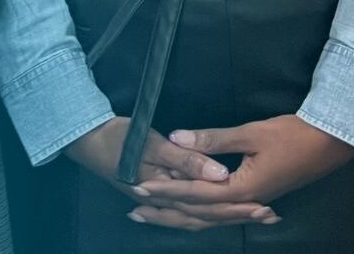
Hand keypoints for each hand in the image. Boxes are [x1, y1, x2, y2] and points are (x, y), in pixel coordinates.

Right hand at [63, 117, 272, 230]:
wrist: (84, 139)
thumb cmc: (117, 137)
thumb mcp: (152, 144)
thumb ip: (186, 160)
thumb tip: (219, 175)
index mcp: (168, 192)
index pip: (209, 204)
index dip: (238, 206)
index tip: (265, 206)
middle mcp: (165, 203)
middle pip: (207, 215)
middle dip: (237, 215)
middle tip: (269, 216)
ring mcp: (158, 201)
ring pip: (196, 216)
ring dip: (223, 216)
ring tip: (252, 216)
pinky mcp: (155, 193)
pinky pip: (186, 211)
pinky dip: (204, 213)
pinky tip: (213, 211)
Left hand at [124, 114, 353, 229]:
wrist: (330, 144)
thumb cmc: (293, 135)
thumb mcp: (251, 133)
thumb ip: (212, 139)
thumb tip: (176, 138)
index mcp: (240, 189)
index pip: (195, 193)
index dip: (166, 190)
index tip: (140, 187)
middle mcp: (242, 202)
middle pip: (197, 214)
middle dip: (165, 212)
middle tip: (135, 211)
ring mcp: (250, 202)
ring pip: (208, 217)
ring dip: (179, 215)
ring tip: (154, 214)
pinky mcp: (254, 197)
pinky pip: (221, 213)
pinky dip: (201, 214)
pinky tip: (190, 213)